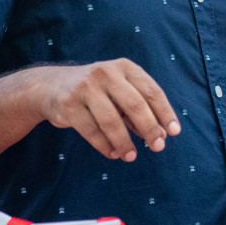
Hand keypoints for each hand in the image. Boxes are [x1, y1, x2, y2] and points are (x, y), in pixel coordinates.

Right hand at [35, 59, 179, 161]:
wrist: (50, 86)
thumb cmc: (97, 92)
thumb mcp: (120, 93)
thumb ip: (140, 111)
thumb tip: (162, 135)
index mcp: (125, 67)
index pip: (152, 91)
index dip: (165, 113)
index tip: (175, 132)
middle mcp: (106, 73)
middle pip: (134, 105)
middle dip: (149, 128)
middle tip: (158, 147)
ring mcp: (85, 88)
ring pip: (111, 120)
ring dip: (124, 142)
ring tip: (132, 156)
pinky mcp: (67, 104)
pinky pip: (90, 130)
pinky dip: (104, 145)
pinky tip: (113, 154)